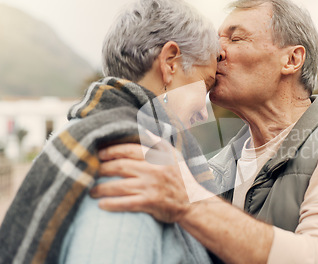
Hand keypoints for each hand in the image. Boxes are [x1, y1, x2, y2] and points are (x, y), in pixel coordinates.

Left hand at [90, 139, 210, 222]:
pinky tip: (101, 204)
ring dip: (101, 188)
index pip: (129, 149)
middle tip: (91, 170)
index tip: (98, 153)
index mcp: (158, 156)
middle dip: (102, 168)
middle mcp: (154, 169)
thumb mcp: (174, 155)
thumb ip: (158, 142)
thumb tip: (142, 129)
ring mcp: (151, 186)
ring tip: (91, 190)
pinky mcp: (150, 203)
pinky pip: (125, 203)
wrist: (194, 202)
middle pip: (120, 166)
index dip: (111, 150)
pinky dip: (111, 204)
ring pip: (119, 186)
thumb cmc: (181, 177)